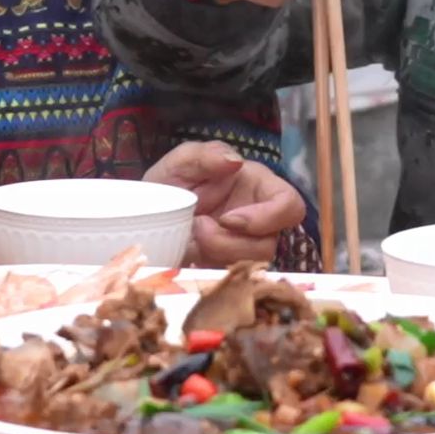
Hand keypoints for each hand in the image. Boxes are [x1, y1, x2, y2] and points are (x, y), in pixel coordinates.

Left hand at [145, 141, 306, 266]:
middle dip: (233, 242)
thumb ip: (204, 155)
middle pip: (271, 243)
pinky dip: (208, 268)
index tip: (229, 219)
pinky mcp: (225, 269)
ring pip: (252, 264)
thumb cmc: (167, 186)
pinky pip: (231, 278)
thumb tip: (236, 162)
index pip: (290, 205)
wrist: (143, 218)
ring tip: (191, 238)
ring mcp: (242, 248)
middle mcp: (257, 220)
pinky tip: (189, 255)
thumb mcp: (178, 163)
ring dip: (218, 254)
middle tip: (199, 229)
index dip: (269, 217)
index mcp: (256, 188)